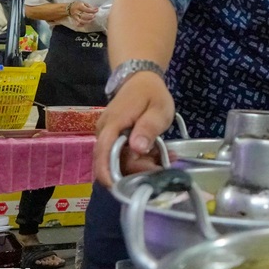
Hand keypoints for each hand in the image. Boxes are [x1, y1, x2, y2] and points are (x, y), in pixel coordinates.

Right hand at [69, 0, 99, 26]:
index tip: (97, 10)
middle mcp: (76, 12)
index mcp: (79, 6)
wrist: (68, 8)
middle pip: (83, 16)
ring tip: (91, 20)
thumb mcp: (83, 3)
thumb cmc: (77, 5)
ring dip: (87, 21)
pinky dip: (82, 25)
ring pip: (81, 21)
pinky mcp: (75, 20)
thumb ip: (89, 6)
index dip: (92, 10)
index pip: (86, 9)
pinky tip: (86, 23)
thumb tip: (96, 9)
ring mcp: (75, 17)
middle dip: (90, 17)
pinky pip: (78, 24)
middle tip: (94, 16)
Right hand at [93, 72, 173, 186]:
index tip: (119, 189)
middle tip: (161, 165)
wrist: (142, 80)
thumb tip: (137, 148)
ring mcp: (107, 136)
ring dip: (141, 164)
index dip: (107, 173)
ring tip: (164, 157)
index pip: (103, 152)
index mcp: (113, 124)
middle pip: (113, 161)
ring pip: (119, 160)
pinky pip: (123, 154)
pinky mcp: (113, 139)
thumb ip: (149, 127)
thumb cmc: (151, 94)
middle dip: (136, 169)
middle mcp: (104, 132)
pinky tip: (157, 154)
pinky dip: (139, 158)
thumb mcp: (158, 109)